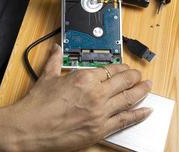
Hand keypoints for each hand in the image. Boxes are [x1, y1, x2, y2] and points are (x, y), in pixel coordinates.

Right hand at [11, 44, 151, 150]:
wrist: (30, 128)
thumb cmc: (37, 105)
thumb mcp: (47, 77)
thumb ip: (55, 60)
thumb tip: (56, 49)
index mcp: (84, 79)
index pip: (110, 69)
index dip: (121, 67)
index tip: (124, 67)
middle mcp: (96, 94)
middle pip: (124, 82)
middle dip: (134, 77)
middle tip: (139, 75)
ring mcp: (100, 113)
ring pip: (129, 99)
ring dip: (141, 92)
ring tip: (148, 86)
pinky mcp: (100, 130)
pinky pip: (125, 121)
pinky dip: (138, 115)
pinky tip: (146, 111)